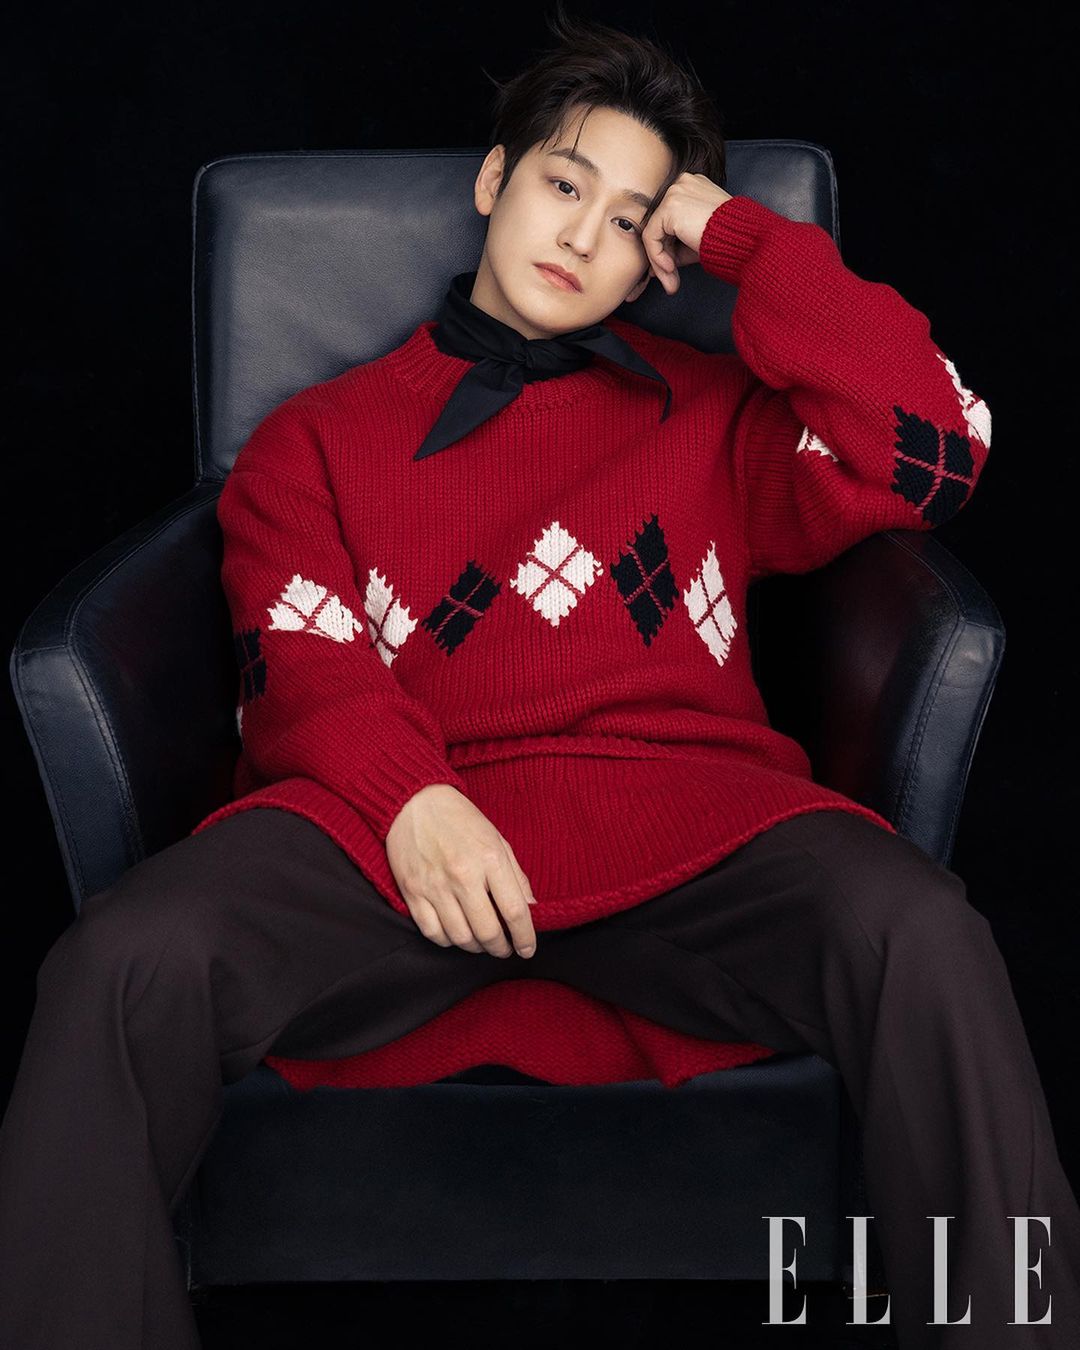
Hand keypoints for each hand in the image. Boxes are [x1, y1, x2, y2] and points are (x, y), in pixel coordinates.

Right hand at [385, 783, 538, 958]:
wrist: (414, 802)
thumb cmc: (460, 820)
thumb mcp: (497, 839)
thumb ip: (516, 876)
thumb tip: (531, 909)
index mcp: (490, 859)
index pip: (515, 911)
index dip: (525, 937)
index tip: (527, 949)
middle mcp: (463, 875)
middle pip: (488, 931)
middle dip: (501, 948)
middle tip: (505, 949)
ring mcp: (435, 886)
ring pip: (461, 937)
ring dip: (476, 948)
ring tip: (482, 943)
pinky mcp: (412, 892)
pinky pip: (432, 932)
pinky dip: (448, 941)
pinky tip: (456, 935)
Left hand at [641, 173, 733, 295]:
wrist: (744, 237)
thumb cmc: (729, 239)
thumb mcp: (697, 240)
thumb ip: (676, 248)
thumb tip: (655, 268)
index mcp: (691, 187)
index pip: (668, 220)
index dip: (667, 247)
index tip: (670, 270)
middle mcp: (681, 184)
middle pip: (659, 226)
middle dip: (662, 257)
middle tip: (670, 281)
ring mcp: (675, 192)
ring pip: (653, 232)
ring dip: (660, 262)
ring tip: (671, 281)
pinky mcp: (669, 206)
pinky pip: (652, 237)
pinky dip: (657, 257)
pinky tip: (671, 268)